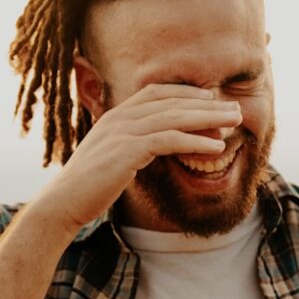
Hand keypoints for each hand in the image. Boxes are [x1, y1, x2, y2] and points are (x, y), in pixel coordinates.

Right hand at [36, 84, 241, 234]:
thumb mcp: (110, 160)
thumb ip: (130, 147)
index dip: (186, 93)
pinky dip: (196, 141)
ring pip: (174, 117)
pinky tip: (217, 147)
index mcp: (114, 116)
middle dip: (207, 103)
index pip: (156, 93)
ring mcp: (122, 132)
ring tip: (235, 122)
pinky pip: (169, 140)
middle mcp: (119, 118)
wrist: (62, 204)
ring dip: (209, 118)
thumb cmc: (87, 188)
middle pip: (171, 102)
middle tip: (235, 108)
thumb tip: (150, 149)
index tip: (211, 98)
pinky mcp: (127, 151)